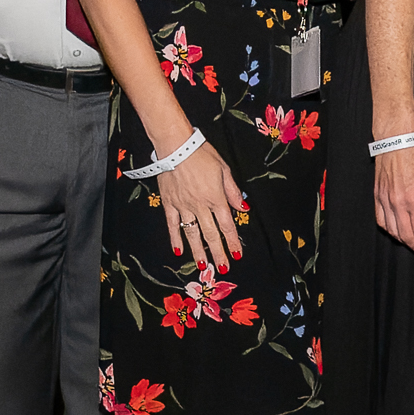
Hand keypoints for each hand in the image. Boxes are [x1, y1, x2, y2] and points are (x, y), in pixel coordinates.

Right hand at [154, 136, 247, 272]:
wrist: (176, 146)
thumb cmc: (202, 154)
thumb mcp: (224, 169)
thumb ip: (233, 191)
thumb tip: (243, 208)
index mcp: (216, 198)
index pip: (227, 225)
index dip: (233, 241)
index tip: (237, 254)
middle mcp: (200, 205)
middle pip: (211, 234)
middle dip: (218, 252)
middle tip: (222, 268)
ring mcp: (183, 206)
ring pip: (192, 233)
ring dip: (198, 251)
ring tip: (203, 265)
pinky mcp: (169, 203)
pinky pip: (172, 224)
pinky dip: (175, 238)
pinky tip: (177, 250)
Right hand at [374, 142, 413, 255]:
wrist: (396, 140)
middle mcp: (398, 202)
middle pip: (406, 236)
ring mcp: (385, 200)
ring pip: (392, 231)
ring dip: (404, 241)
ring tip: (413, 243)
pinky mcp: (377, 196)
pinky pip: (381, 220)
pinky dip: (389, 230)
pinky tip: (397, 232)